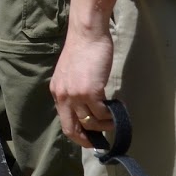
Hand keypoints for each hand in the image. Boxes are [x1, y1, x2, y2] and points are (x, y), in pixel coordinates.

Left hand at [50, 28, 116, 147]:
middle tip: (101, 141)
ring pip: (91, 122)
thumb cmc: (82, 50)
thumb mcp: (70, 74)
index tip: (90, 140)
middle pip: (72, 129)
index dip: (78, 136)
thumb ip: (73, 91)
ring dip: (105, 125)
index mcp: (57, 92)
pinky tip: (118, 107)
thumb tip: (85, 108)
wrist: (87, 34)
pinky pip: (102, 113)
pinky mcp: (90, 92)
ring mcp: (76, 95)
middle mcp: (63, 96)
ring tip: (113, 118)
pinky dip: (112, 114)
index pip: (65, 123)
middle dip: (88, 139)